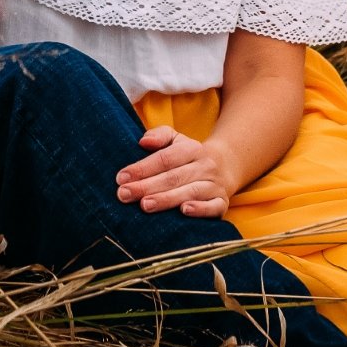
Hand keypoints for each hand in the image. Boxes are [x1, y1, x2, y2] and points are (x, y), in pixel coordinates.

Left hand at [117, 125, 238, 217]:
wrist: (225, 167)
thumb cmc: (189, 156)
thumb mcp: (176, 139)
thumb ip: (159, 135)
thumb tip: (143, 141)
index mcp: (192, 149)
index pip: (165, 158)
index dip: (142, 168)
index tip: (121, 177)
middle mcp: (205, 166)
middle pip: (174, 177)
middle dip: (147, 186)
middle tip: (124, 194)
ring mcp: (215, 185)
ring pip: (190, 192)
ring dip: (166, 199)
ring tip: (145, 205)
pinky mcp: (222, 203)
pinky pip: (213, 207)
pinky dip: (200, 210)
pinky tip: (184, 211)